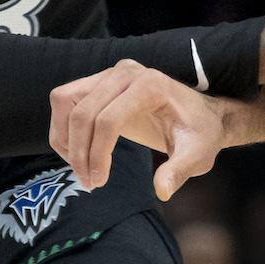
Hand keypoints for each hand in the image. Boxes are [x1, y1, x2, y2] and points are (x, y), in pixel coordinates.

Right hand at [50, 59, 229, 196]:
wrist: (201, 116)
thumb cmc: (199, 134)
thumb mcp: (197, 155)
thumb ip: (179, 171)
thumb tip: (161, 191)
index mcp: (151, 86)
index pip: (109, 120)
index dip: (98, 154)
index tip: (99, 181)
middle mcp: (126, 72)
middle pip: (83, 112)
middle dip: (79, 152)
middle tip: (89, 182)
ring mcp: (110, 74)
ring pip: (64, 101)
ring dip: (64, 139)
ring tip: (81, 169)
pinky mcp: (99, 81)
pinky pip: (65, 100)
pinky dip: (63, 128)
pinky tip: (79, 153)